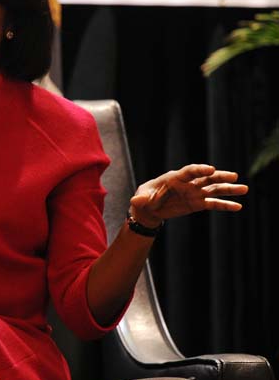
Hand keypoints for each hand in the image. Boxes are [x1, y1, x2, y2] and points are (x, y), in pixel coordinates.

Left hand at [129, 164, 248, 226]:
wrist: (149, 210)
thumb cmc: (144, 199)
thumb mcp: (140, 199)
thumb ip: (141, 199)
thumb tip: (135, 201)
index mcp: (174, 178)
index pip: (189, 171)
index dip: (200, 169)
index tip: (211, 169)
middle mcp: (188, 184)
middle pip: (206, 178)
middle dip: (220, 176)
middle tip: (234, 176)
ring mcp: (194, 193)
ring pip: (214, 189)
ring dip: (228, 189)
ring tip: (244, 189)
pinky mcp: (197, 204)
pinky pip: (213, 204)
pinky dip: (224, 205)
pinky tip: (238, 206)